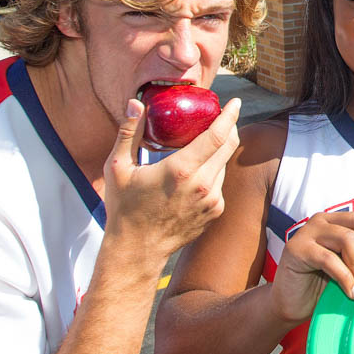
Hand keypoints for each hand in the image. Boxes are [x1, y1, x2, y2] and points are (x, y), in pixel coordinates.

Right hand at [101, 97, 241, 263]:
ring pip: (224, 164)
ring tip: (201, 145)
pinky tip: (195, 173)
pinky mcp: (216, 211)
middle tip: (221, 116)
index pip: (217, 135)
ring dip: (218, 151)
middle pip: (228, 146)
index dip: (229, 116)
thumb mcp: (117, 168)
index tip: (235, 102)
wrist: (137, 250)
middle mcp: (203, 185)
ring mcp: (212, 200)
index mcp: (181, 170)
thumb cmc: (124, 208)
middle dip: (229, 127)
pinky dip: (213, 171)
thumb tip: (135, 103)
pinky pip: (220, 182)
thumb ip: (128, 132)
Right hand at [269, 211, 353, 322]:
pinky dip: (345, 278)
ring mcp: (309, 231)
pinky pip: (329, 259)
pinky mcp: (296, 248)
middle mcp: (325, 220)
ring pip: (347, 239)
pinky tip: (352, 294)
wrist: (290, 304)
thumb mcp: (351, 269)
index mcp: (340, 221)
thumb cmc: (323, 286)